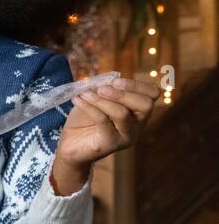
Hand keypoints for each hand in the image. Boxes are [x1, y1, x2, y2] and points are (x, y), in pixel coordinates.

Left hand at [50, 77, 159, 193]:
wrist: (71, 143)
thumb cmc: (85, 120)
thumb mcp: (96, 98)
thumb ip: (104, 88)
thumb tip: (106, 79)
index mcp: (138, 111)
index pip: (152, 94)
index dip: (137, 84)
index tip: (115, 80)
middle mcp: (138, 125)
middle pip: (145, 105)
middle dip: (123, 93)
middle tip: (101, 89)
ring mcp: (126, 136)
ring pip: (123, 114)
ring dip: (102, 100)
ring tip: (85, 94)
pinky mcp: (110, 144)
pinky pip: (103, 121)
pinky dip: (89, 107)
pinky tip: (77, 100)